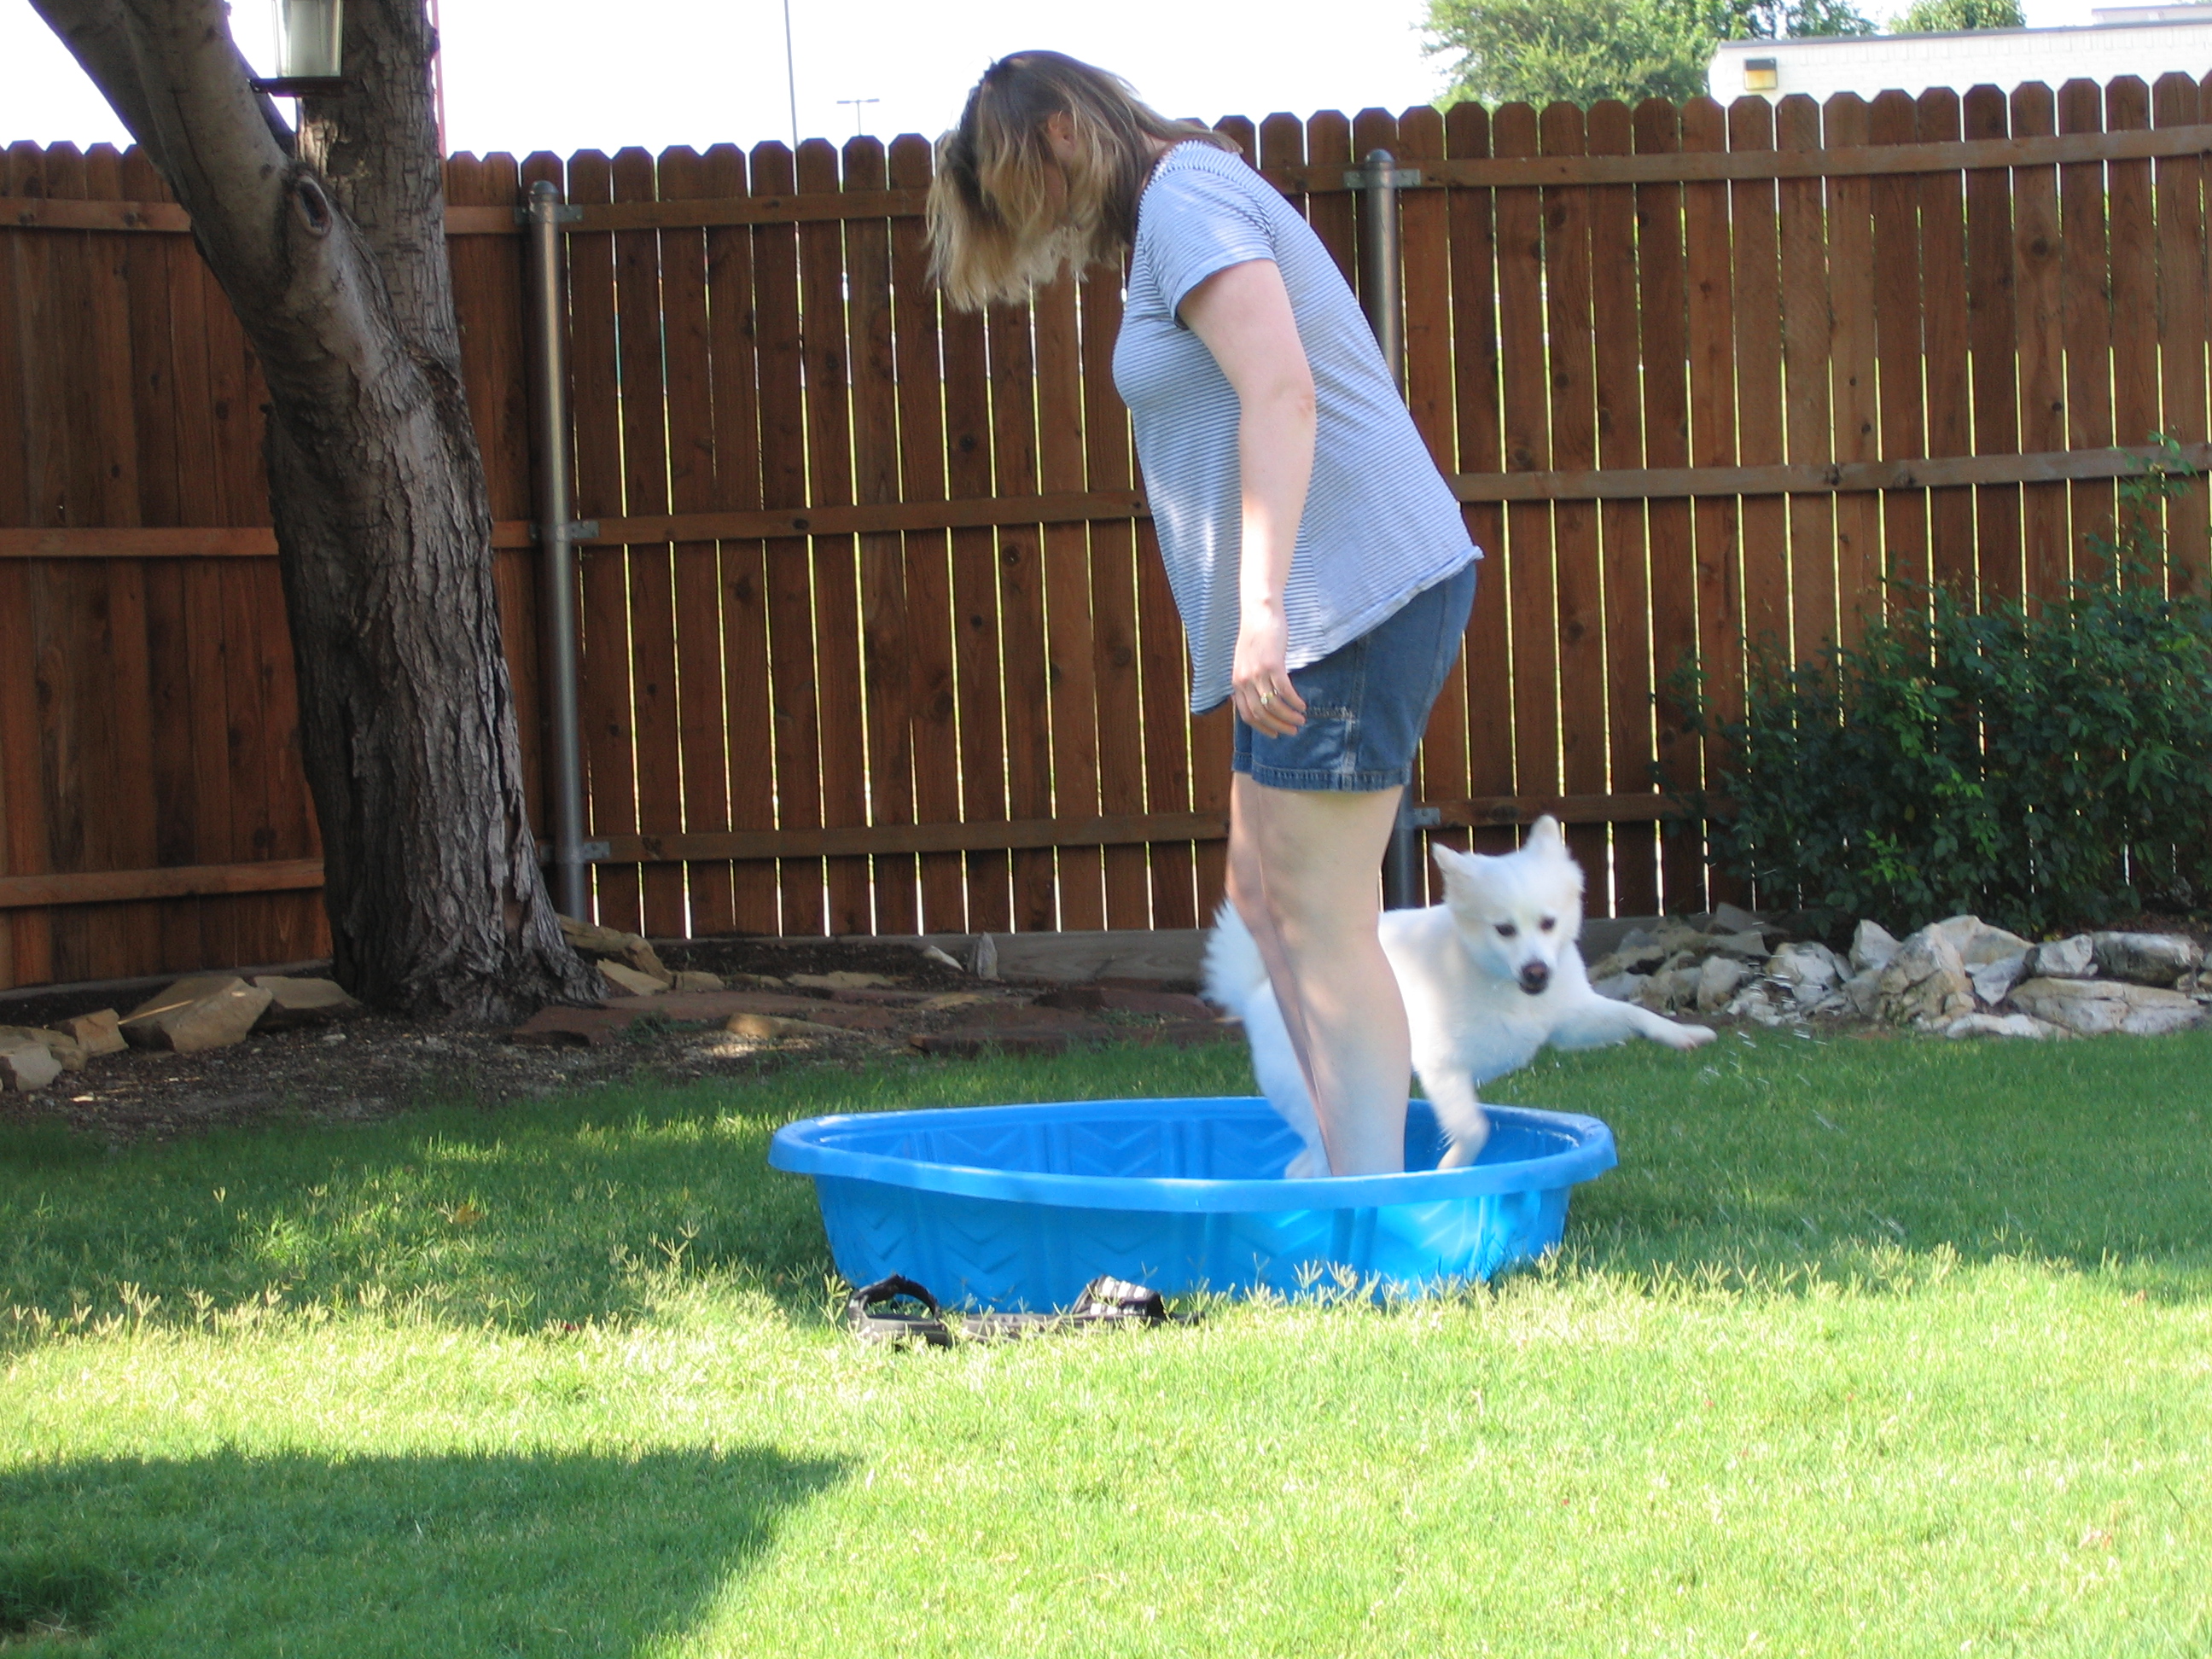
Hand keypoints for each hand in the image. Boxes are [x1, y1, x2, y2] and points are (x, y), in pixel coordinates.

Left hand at [1232, 600, 1305, 737]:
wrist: (1259, 611)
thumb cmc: (1257, 635)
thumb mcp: (1247, 661)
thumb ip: (1251, 680)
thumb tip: (1263, 698)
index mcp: (1236, 682)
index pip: (1247, 715)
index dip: (1262, 728)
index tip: (1276, 734)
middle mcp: (1244, 680)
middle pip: (1261, 714)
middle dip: (1279, 726)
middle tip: (1294, 730)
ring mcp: (1257, 673)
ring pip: (1273, 705)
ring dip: (1289, 716)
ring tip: (1301, 719)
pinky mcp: (1272, 664)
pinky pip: (1285, 691)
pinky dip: (1295, 701)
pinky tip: (1303, 705)